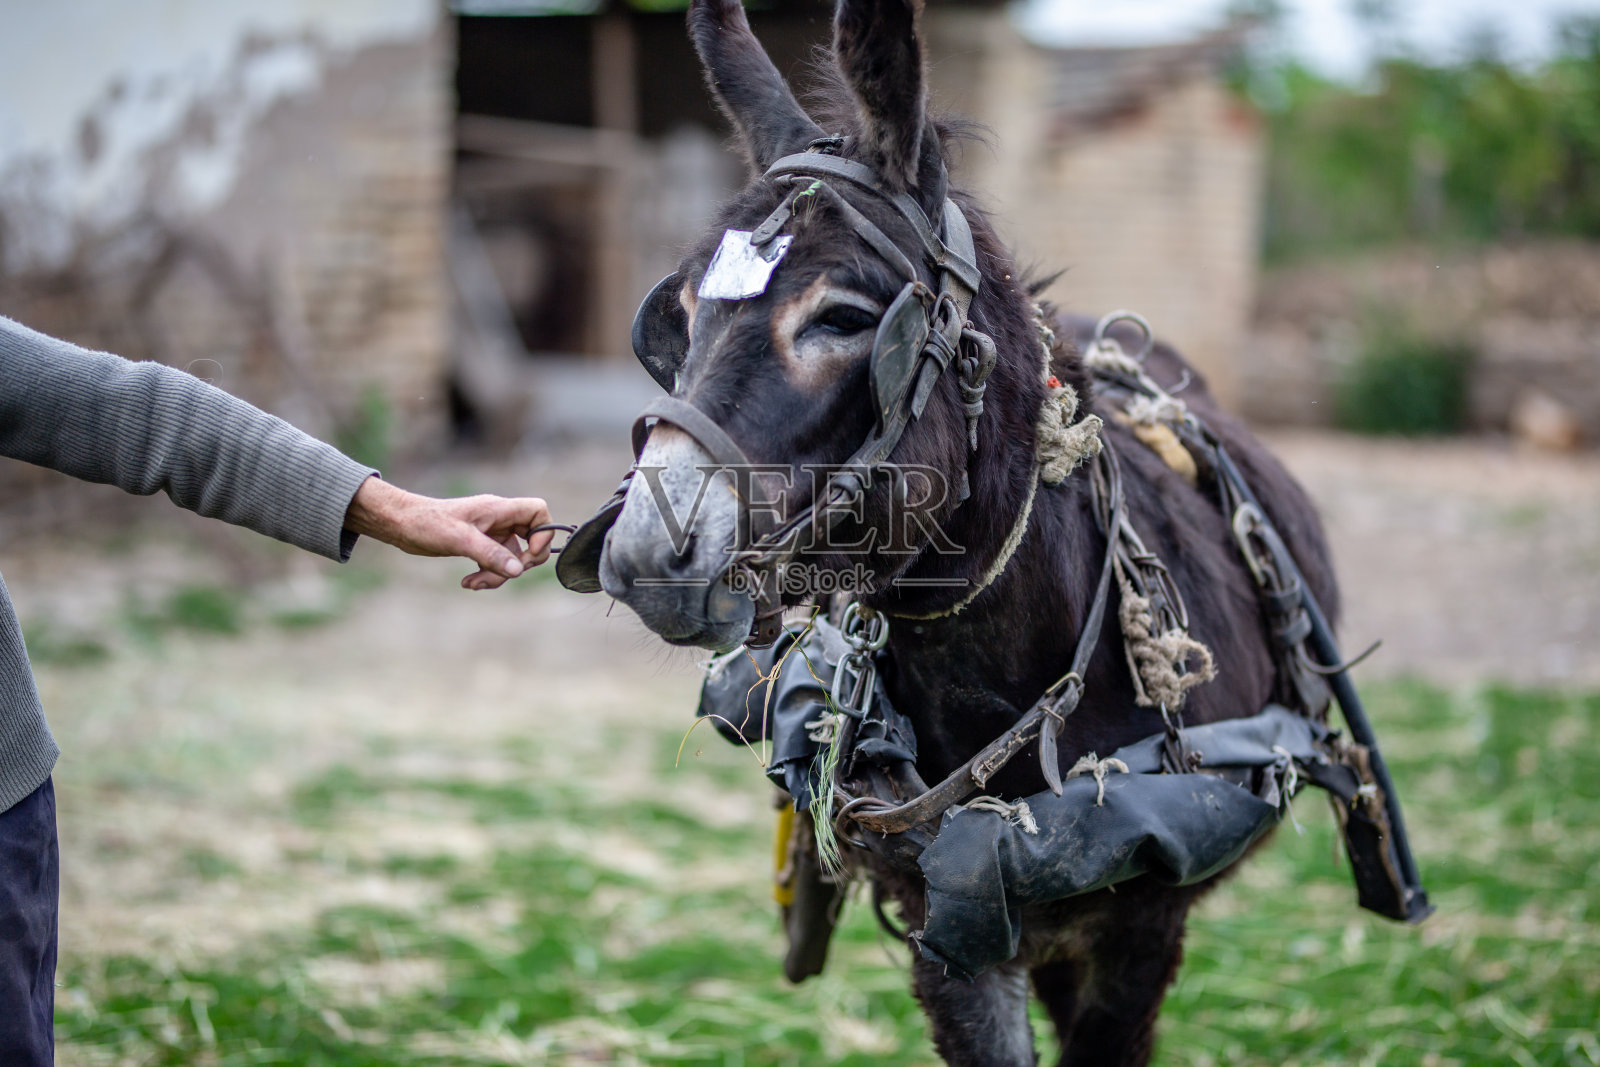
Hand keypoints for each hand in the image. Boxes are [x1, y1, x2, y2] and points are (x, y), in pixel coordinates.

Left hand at [343, 476, 555, 589]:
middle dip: (520, 563)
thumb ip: (491, 554)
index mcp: (499, 509)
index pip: (538, 511)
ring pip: (512, 558)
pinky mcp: (479, 545)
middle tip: (504, 574)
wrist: (401, 524)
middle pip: (531, 540)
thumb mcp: (460, 539)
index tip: (529, 553)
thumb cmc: (427, 523)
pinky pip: (496, 563)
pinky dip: (487, 575)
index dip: (543, 533)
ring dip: (498, 575)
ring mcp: (490, 533)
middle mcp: (499, 520)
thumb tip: (517, 571)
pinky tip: (468, 582)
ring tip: (474, 583)